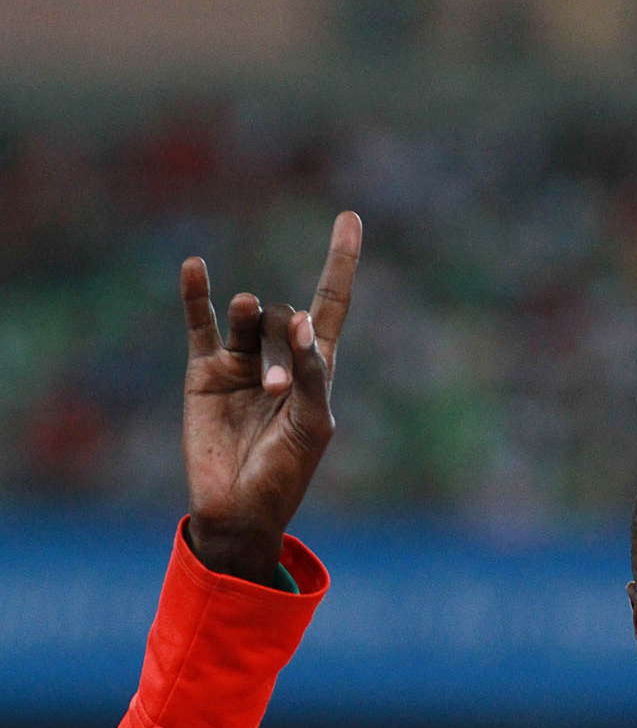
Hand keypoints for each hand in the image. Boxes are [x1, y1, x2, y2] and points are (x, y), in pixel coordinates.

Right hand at [179, 211, 361, 580]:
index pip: (331, 305)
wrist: (238, 510)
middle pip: (287, 317)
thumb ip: (312, 375)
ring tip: (256, 359)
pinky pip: (200, 322)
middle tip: (277, 391)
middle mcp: (280, 358)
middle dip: (286, 346)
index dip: (340, 263)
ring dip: (254, 324)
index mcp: (318, 372)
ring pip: (250, 316)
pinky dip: (197, 294)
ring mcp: (241, 362)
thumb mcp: (312, 428)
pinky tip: (196, 267)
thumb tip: (302, 324)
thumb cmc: (286, 475)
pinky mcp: (206, 371)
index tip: (349, 218)